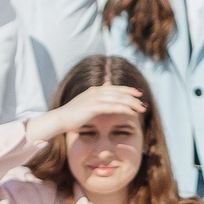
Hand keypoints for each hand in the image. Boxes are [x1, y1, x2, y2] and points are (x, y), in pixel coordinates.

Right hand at [31, 85, 146, 144]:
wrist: (60, 119)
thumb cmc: (73, 114)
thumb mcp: (86, 101)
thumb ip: (98, 94)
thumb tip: (107, 84)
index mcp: (95, 90)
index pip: (115, 88)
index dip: (128, 90)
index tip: (139, 93)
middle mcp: (96, 92)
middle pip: (119, 92)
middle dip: (132, 97)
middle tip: (143, 101)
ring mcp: (94, 99)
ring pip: (117, 99)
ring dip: (131, 103)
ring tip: (141, 108)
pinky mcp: (93, 107)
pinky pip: (112, 107)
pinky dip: (123, 109)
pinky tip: (131, 112)